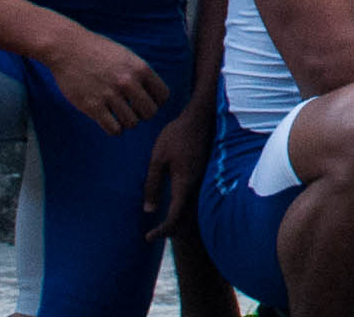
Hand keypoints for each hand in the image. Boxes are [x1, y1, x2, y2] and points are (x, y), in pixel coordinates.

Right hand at [43, 25, 169, 134]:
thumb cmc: (98, 51)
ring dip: (128, 122)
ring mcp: (109, 94)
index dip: (157, 101)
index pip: (163, 95)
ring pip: (132, 123)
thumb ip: (140, 73)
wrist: (67, 48)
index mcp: (140, 68)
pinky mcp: (92, 106)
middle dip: (143, 114)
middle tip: (133, 110)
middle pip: (150, 112)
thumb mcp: (126, 56)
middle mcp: (127, 82)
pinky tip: (110, 121)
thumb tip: (153, 94)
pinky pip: (113, 129)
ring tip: (120, 115)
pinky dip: (115, 129)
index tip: (147, 101)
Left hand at [141, 101, 211, 238]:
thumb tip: (148, 209)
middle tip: (153, 235)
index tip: (149, 237)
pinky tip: (175, 200)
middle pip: (186, 213)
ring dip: (179, 215)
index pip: (175, 213)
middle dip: (171, 226)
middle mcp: (197, 184)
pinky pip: (195, 193)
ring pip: (191, 204)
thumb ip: (153, 184)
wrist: (201, 117)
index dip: (163, 229)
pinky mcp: (204, 171)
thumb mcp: (157, 159)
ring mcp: (203, 177)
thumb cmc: (177, 136)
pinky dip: (184, 202)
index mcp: (184, 182)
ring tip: (163, 221)